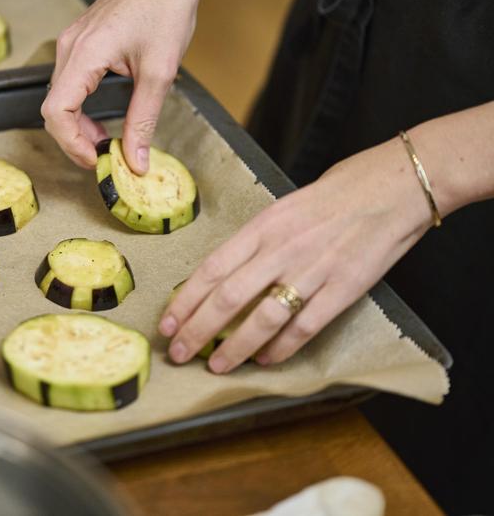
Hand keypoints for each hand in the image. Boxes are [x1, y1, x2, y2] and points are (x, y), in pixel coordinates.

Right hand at [41, 0, 204, 174]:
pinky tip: (104, 116)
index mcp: (85, 52)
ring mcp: (72, 41)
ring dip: (79, 124)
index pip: (56, 111)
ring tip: (108, 141)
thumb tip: (135, 161)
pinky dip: (82, 106)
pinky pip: (69, 81)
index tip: (97, 161)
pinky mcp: (81, 40)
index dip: (72, 144)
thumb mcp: (159, 73)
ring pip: (60, 96)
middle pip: (54, 108)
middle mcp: (70, 46)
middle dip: (76, 139)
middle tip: (106, 157)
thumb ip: (143, 120)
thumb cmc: (167, 7)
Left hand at [159, 137, 434, 372]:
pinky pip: (306, 326)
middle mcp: (282, 250)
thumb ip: (252, 243)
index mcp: (262, 228)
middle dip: (198, 330)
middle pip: (228, 297)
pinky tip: (266, 359)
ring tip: (217, 365)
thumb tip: (217, 278)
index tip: (167, 324)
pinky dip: (282, 347)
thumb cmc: (329, 200)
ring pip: (263, 318)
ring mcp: (313, 270)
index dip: (185, 301)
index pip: (211, 269)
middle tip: (179, 353)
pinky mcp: (344, 288)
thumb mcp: (280, 211)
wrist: (387, 189)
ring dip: (236, 347)